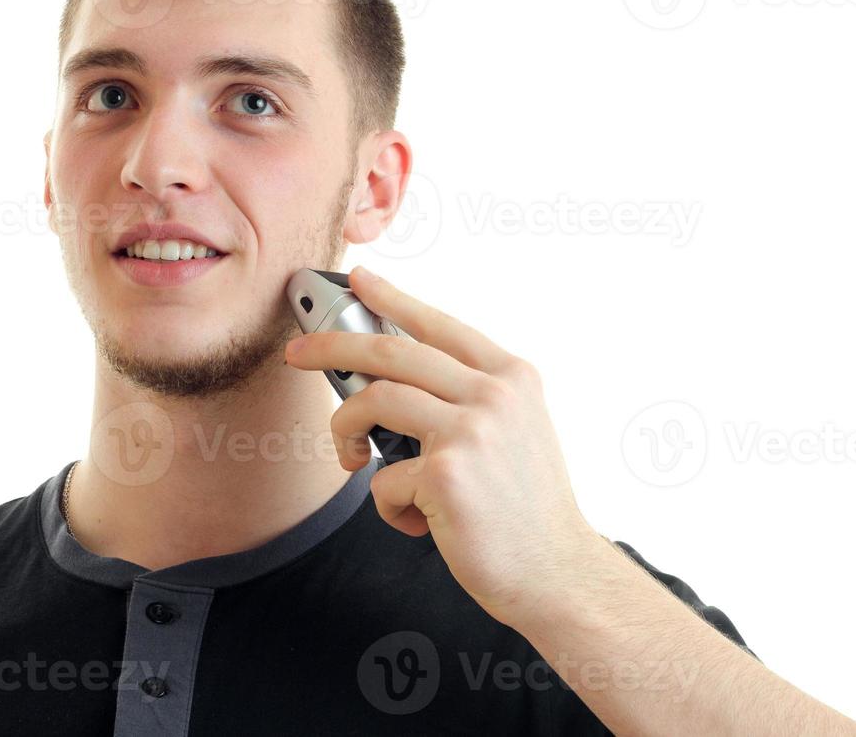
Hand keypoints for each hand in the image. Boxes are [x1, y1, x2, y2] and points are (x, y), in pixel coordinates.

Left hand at [283, 266, 606, 630]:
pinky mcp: (444, 474)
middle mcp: (494, 394)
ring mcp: (469, 431)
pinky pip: (382, 477)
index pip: (439, 324)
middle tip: (297, 355)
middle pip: (390, 352)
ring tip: (352, 460)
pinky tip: (418, 522)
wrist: (557, 573)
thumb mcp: (512, 430)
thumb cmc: (524, 508)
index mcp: (511, 377)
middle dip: (332, 347)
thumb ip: (466, 396)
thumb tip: (388, 377)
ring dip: (346, 433)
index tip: (359, 281)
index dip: (392, 299)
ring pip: (373, 402)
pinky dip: (388, 505)